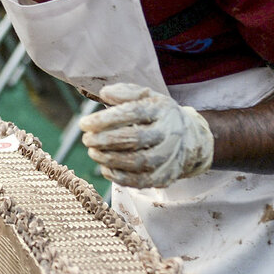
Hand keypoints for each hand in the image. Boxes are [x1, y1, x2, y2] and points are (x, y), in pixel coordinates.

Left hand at [78, 83, 213, 188]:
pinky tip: (105, 168)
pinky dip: (120, 177)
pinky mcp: (166, 176)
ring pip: (138, 162)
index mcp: (162, 110)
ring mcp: (170, 157)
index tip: (84, 123)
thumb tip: (105, 93)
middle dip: (105, 140)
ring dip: (110, 159)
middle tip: (86, 139)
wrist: (189, 138)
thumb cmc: (157, 114)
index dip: (105, 119)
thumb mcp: (146, 96)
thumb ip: (125, 92)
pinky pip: (142, 181)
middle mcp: (170, 133)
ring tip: (92, 152)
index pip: (133, 113)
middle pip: (135, 139)